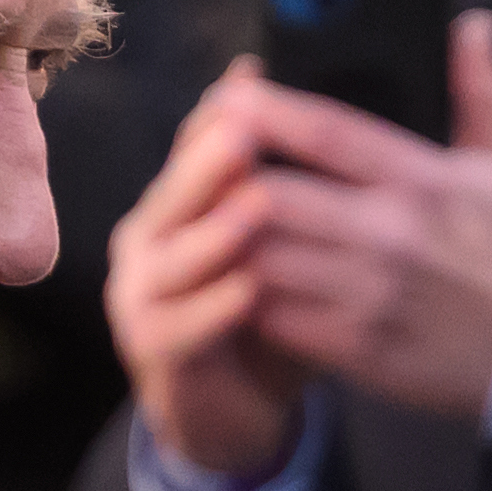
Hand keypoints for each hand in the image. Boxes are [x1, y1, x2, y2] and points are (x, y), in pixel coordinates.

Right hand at [101, 82, 320, 483]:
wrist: (240, 408)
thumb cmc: (276, 313)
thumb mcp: (295, 242)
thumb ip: (309, 182)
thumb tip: (350, 110)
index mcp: (185, 199)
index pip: (194, 143)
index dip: (223, 114)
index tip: (259, 81)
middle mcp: (151, 236)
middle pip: (176, 188)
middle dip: (210, 162)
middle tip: (246, 133)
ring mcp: (141, 292)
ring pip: (171, 255)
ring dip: (212, 233)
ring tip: (254, 210)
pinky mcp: (151, 348)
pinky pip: (175, 324)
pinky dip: (211, 309)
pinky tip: (247, 294)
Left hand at [218, 15, 491, 422]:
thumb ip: (483, 93)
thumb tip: (472, 26)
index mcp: (423, 182)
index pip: (327, 133)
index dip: (267, 109)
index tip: (230, 94)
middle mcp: (390, 237)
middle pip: (275, 198)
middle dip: (231, 179)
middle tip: (208, 166)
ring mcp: (368, 297)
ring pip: (264, 258)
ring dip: (231, 238)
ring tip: (213, 219)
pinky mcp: (355, 348)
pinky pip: (275, 316)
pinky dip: (249, 295)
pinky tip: (241, 278)